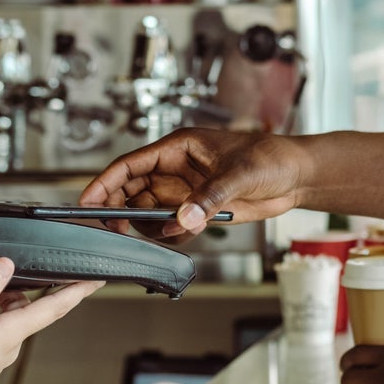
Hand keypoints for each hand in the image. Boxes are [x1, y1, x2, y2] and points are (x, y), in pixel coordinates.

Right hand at [81, 127, 305, 240]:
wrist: (295, 177)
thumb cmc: (271, 157)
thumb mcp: (239, 173)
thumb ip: (209, 197)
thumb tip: (184, 218)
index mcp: (178, 148)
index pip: (130, 164)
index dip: (105, 182)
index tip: (87, 202)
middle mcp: (176, 170)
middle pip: (131, 191)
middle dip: (121, 209)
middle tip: (116, 228)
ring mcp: (185, 191)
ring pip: (148, 212)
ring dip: (151, 226)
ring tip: (170, 229)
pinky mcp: (198, 210)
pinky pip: (172, 226)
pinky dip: (174, 235)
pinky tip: (190, 232)